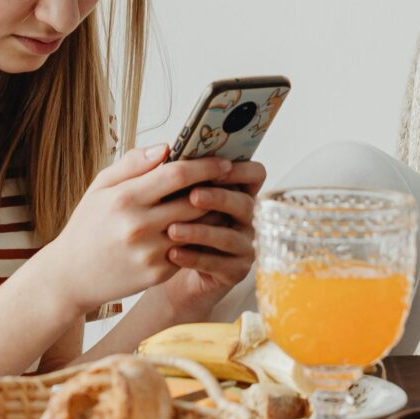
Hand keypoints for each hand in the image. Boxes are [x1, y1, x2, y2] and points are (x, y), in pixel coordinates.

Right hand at [43, 147, 261, 312]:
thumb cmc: (87, 225)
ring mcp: (150, 252)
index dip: (205, 166)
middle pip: (195, 201)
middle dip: (217, 188)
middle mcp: (139, 225)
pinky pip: (191, 249)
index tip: (223, 161)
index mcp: (125, 198)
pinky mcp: (158, 274)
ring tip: (222, 201)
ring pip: (199, 227)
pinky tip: (205, 227)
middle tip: (231, 180)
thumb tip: (167, 147)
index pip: (177, 174)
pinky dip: (201, 237)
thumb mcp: (100, 187)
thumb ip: (133, 163)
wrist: (71, 276)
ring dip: (214, 213)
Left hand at [155, 160, 264, 317]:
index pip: (255, 174)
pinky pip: (218, 264)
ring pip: (230, 236)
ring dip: (201, 232)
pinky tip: (173, 253)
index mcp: (234, 191)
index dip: (240, 170)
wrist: (165, 266)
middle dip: (219, 198)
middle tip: (192, 196)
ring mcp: (242, 245)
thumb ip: (165, 171)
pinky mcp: (234, 270)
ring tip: (172, 230)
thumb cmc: (169, 222)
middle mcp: (244, 217)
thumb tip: (165, 148)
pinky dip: (194, 258)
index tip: (215, 167)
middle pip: (245, 203)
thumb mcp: (165, 195)